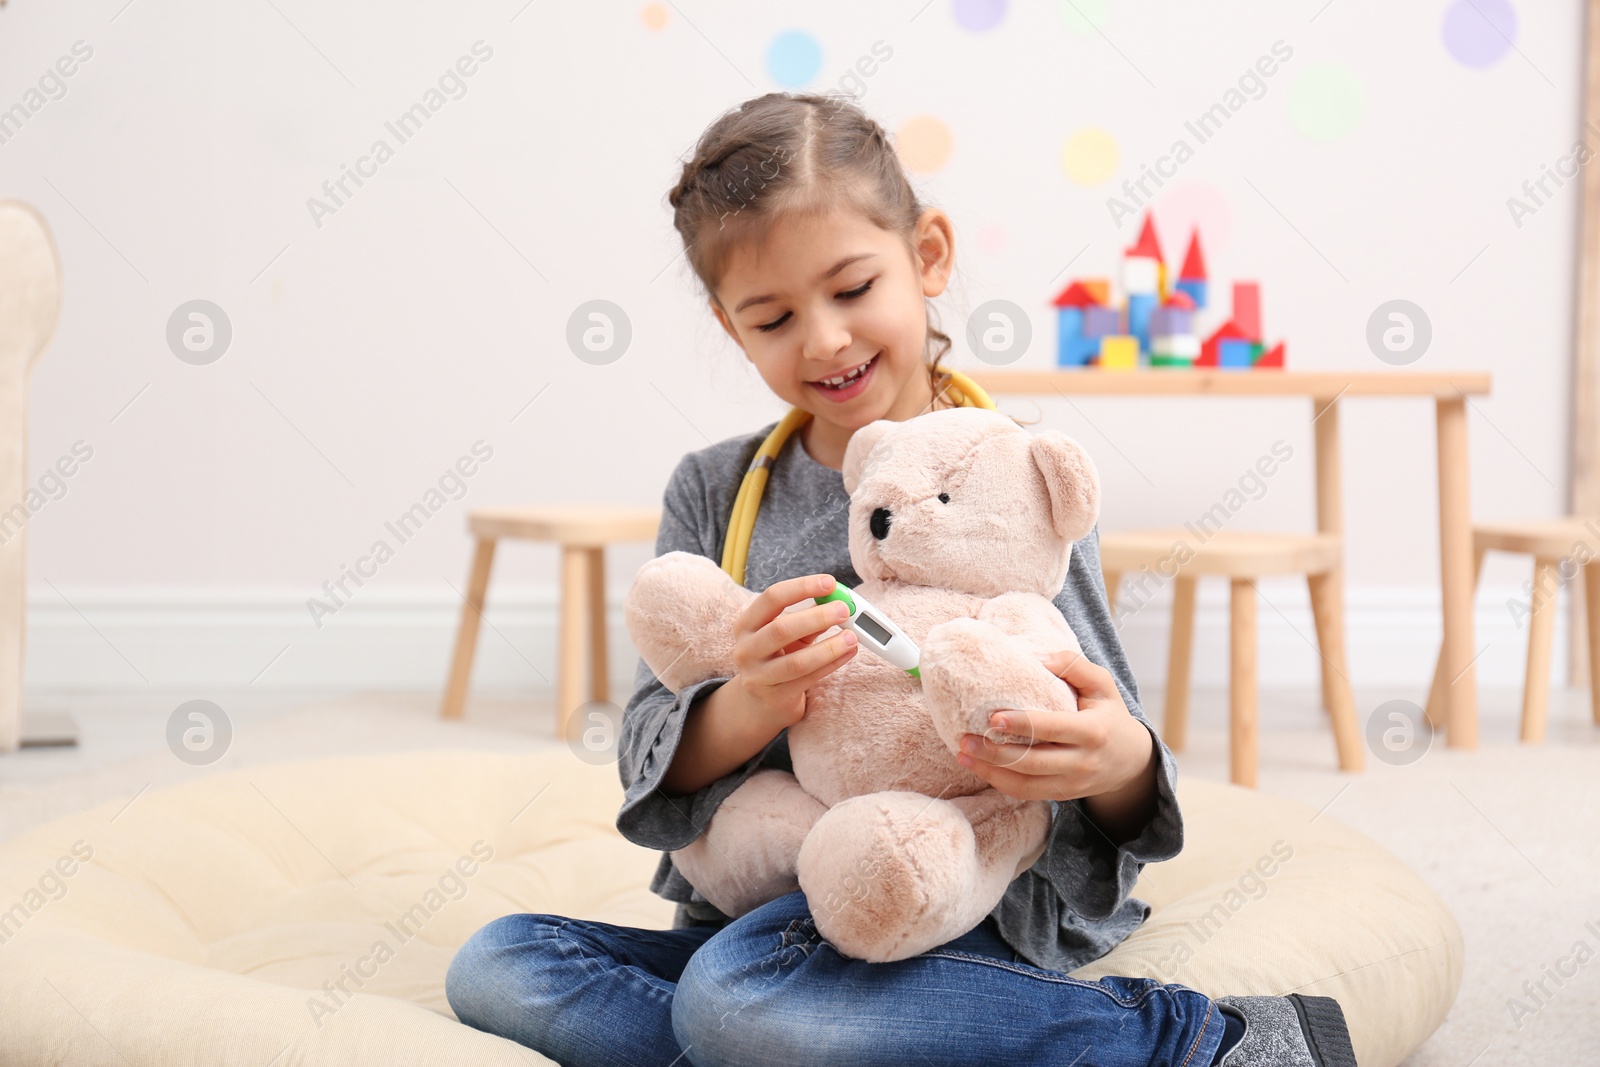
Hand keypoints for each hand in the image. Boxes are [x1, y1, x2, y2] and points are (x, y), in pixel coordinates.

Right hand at [729, 573, 857, 731]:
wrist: (760, 701)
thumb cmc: (777, 657)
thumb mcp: (788, 634)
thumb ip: (809, 617)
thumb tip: (837, 599)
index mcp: (746, 624)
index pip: (772, 598)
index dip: (802, 587)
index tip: (829, 582)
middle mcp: (746, 650)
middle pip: (781, 629)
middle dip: (817, 617)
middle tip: (844, 610)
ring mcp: (758, 676)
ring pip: (797, 662)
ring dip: (829, 647)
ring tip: (852, 637)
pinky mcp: (774, 697)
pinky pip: (808, 679)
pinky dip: (832, 664)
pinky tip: (849, 653)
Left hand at [955, 648, 1156, 839]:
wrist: (1131, 761)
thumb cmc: (1109, 714)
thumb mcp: (1102, 685)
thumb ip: (1074, 665)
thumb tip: (1038, 659)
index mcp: (1093, 731)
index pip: (1052, 729)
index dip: (1022, 724)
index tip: (992, 717)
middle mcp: (1083, 762)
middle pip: (1034, 762)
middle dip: (996, 753)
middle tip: (965, 739)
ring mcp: (1072, 783)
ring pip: (1026, 784)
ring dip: (991, 771)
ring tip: (963, 754)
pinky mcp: (1062, 795)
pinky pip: (1027, 794)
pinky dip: (1000, 782)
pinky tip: (979, 767)